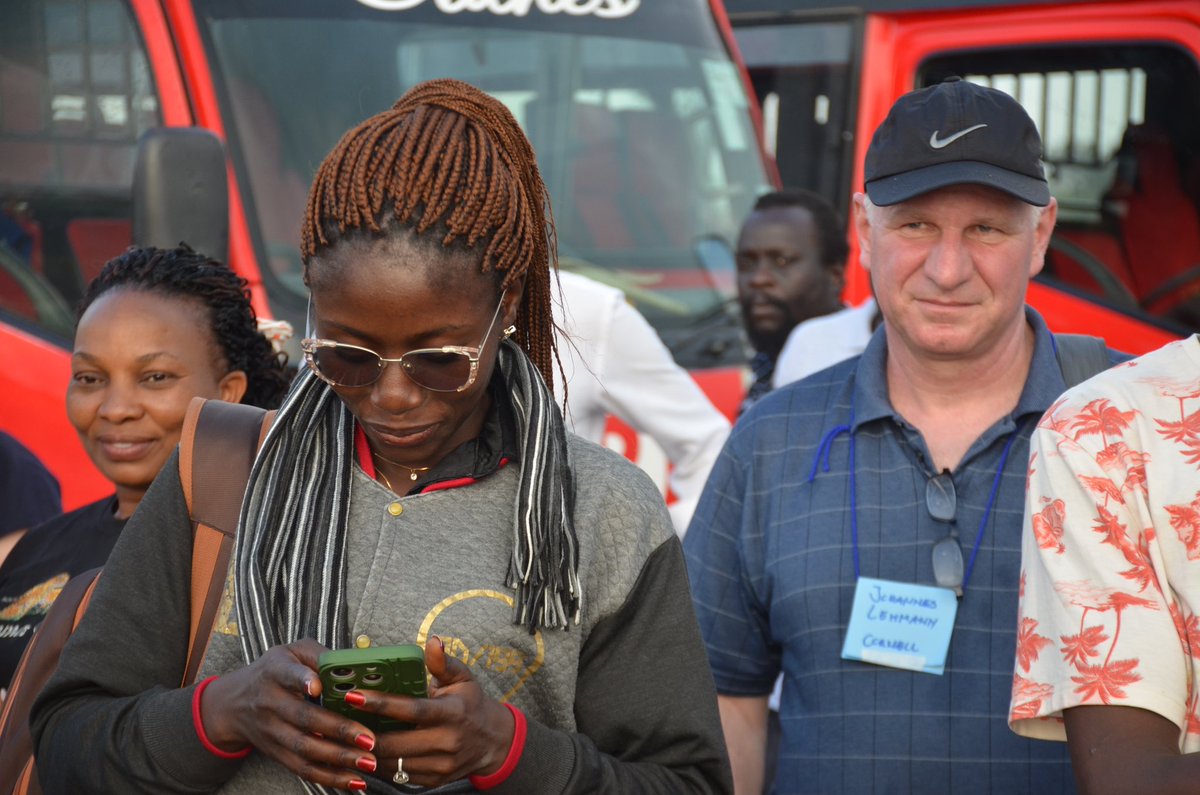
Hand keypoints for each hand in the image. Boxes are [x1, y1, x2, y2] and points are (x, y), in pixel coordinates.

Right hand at [199, 639, 379, 790]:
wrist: (234, 703)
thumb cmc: (275, 671)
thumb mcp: (292, 652)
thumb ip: (319, 655)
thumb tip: (352, 665)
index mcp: (276, 671)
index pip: (288, 674)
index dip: (302, 680)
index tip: (318, 686)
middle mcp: (270, 702)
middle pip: (304, 718)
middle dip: (339, 730)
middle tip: (369, 738)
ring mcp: (272, 731)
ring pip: (305, 748)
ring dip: (338, 758)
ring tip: (367, 761)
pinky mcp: (276, 753)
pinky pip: (302, 768)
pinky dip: (329, 777)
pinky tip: (353, 779)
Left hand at [344, 636, 514, 787]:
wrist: (493, 742)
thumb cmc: (471, 704)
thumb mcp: (462, 678)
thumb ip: (443, 662)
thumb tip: (433, 641)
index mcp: (452, 712)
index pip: (411, 709)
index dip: (380, 703)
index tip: (353, 696)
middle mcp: (448, 741)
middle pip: (395, 742)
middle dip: (363, 735)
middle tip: (341, 722)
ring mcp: (441, 765)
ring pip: (393, 763)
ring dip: (367, 753)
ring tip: (349, 737)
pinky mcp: (434, 780)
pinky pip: (399, 775)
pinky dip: (381, 765)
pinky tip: (369, 752)